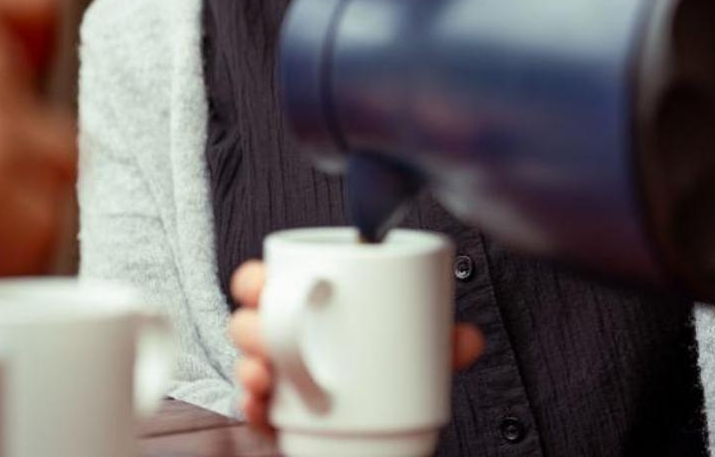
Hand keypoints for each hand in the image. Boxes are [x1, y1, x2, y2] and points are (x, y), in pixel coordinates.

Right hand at [226, 260, 484, 431]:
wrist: (380, 435)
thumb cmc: (387, 378)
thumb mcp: (415, 354)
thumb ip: (439, 343)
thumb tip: (468, 339)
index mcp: (312, 309)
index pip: (269, 282)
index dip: (256, 279)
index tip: (262, 282)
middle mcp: (287, 341)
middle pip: (248, 321)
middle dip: (249, 324)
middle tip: (266, 333)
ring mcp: (278, 378)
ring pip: (246, 363)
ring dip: (249, 366)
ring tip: (266, 374)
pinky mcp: (276, 414)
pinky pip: (252, 412)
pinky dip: (252, 409)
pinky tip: (262, 407)